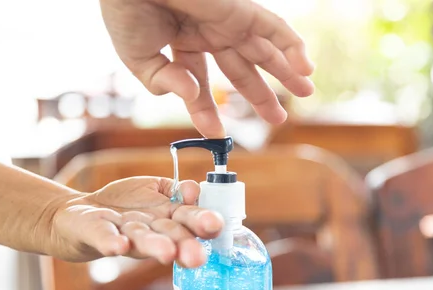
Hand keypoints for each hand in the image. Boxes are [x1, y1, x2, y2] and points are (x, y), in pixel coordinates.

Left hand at [47, 177, 222, 266]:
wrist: (80, 214)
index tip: (215, 225)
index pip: (190, 220)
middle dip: (184, 245)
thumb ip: (176, 189)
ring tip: (167, 253)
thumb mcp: (155, 189)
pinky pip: (104, 238)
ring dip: (155, 246)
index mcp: (168, 218)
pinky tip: (119, 246)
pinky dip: (111, 242)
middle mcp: (149, 230)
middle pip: (170, 236)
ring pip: (141, 240)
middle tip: (197, 257)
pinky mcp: (96, 233)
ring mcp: (123, 233)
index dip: (203, 223)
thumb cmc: (124, 205)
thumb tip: (194, 190)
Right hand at [100, 0, 314, 137]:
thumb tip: (193, 96)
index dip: (207, 111)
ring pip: (263, 51)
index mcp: (182, 44)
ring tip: (306, 93)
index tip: (217, 134)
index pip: (200, 83)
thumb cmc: (126, 12)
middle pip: (242, 70)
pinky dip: (291, 46)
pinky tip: (305, 67)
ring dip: (286, 72)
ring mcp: (226, 22)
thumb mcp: (139, 60)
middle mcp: (208, 34)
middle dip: (261, 95)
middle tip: (278, 119)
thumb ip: (163, 83)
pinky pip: (272, 28)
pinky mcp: (239, 10)